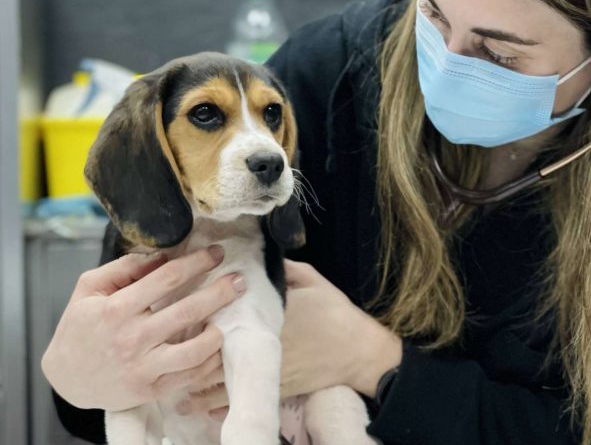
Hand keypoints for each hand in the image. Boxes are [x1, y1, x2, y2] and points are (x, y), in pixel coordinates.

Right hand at [41, 245, 246, 410]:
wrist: (66, 378)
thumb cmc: (81, 327)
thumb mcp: (89, 288)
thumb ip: (124, 268)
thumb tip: (162, 254)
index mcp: (116, 309)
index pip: (167, 279)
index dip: (196, 262)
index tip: (216, 252)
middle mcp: (132, 338)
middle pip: (188, 310)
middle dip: (221, 291)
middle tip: (240, 280)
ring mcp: (144, 367)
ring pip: (196, 349)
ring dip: (220, 330)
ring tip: (231, 315)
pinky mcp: (152, 389)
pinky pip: (192, 375)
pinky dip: (212, 360)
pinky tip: (220, 344)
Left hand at [177, 259, 402, 418]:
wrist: (359, 352)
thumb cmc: (335, 311)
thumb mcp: (309, 278)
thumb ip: (279, 268)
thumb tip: (254, 256)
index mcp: (263, 314)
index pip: (219, 316)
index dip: (194, 315)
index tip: (175, 311)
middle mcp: (257, 344)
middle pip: (209, 351)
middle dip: (183, 351)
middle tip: (160, 348)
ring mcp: (264, 369)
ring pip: (216, 380)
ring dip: (190, 380)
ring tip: (166, 380)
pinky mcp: (272, 387)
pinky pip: (235, 399)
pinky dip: (212, 404)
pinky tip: (195, 403)